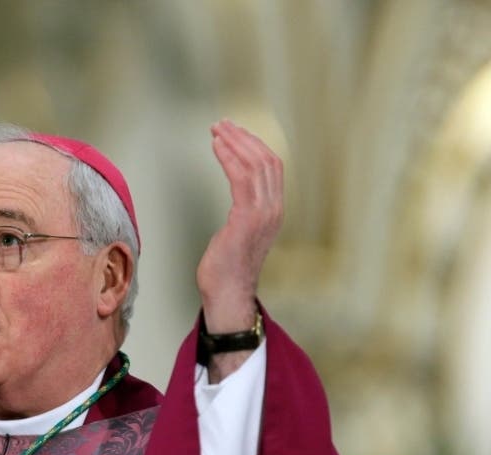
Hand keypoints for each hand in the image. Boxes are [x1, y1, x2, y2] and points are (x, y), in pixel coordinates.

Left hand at [196, 121, 283, 330]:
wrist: (228, 294)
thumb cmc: (226, 269)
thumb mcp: (238, 234)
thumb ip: (242, 215)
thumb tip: (236, 205)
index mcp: (274, 211)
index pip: (272, 166)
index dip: (254, 145)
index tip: (235, 132)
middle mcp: (273, 209)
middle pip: (266, 159)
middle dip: (243, 137)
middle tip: (222, 124)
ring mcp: (263, 214)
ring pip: (255, 164)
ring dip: (234, 142)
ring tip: (216, 130)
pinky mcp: (247, 218)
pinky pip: (240, 178)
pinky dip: (228, 157)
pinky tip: (216, 147)